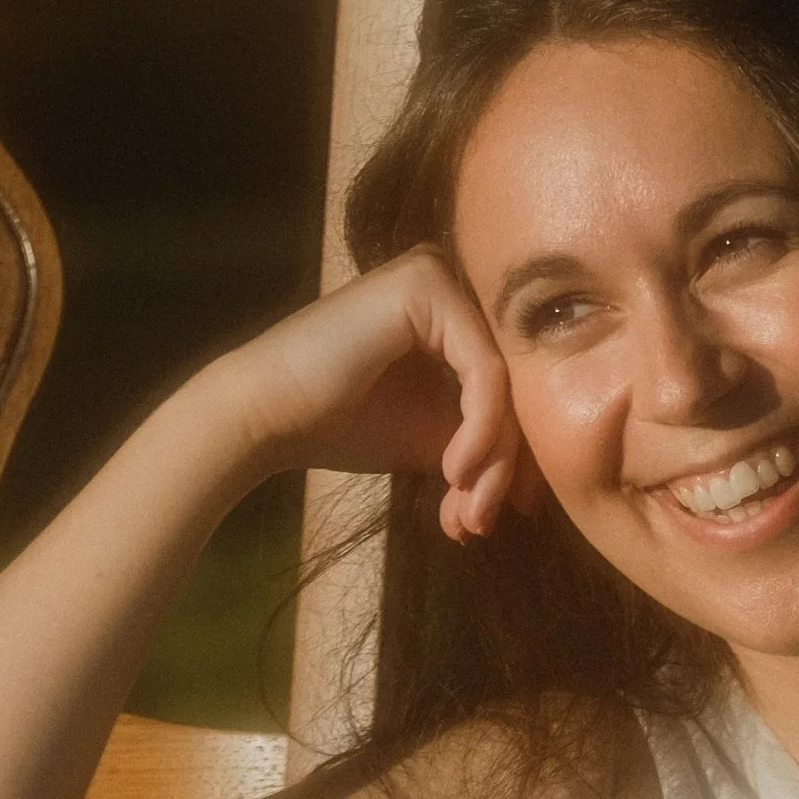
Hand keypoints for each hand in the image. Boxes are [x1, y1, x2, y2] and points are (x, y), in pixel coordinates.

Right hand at [221, 248, 538, 537]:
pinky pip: (485, 373)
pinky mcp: (428, 285)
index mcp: (450, 312)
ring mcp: (439, 276)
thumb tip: (534, 491)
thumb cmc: (337, 424)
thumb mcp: (430, 437)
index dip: (510, 458)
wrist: (265, 417)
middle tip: (478, 523)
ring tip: (466, 511)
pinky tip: (453, 471)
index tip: (493, 515)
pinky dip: (480, 431)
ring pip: (503, 384)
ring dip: (491, 461)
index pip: (504, 388)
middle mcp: (449, 282)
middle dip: (501, 467)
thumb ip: (481, 445)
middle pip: (510, 385)